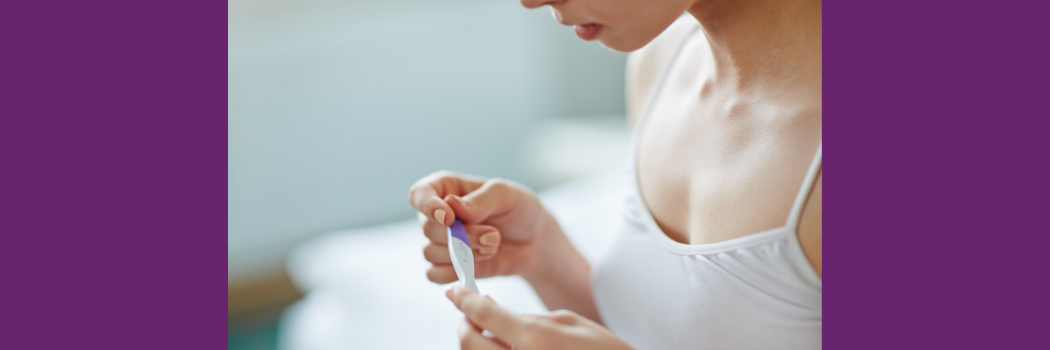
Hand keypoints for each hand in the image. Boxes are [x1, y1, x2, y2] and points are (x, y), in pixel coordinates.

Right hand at [407, 171, 560, 281]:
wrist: (535, 241)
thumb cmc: (519, 209)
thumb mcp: (506, 196)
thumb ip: (480, 200)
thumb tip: (451, 205)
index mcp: (445, 187)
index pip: (419, 194)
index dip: (427, 206)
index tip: (449, 217)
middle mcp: (436, 214)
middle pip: (428, 228)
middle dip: (462, 236)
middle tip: (493, 235)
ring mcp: (439, 241)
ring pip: (430, 253)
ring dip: (464, 254)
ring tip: (493, 246)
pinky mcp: (447, 265)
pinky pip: (434, 274)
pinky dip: (456, 272)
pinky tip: (480, 262)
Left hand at [446, 286, 634, 349]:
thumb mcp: (570, 322)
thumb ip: (527, 318)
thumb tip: (493, 314)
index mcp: (534, 340)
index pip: (483, 314)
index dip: (463, 299)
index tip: (454, 291)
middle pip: (468, 342)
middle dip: (464, 324)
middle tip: (470, 313)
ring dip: (476, 343)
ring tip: (491, 331)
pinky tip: (504, 346)